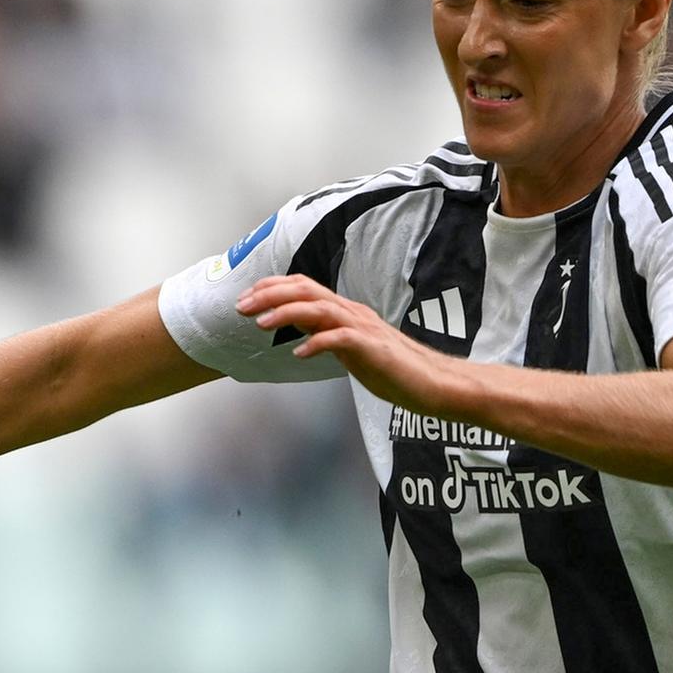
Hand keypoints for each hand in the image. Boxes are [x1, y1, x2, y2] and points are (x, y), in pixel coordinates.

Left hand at [234, 273, 459, 411]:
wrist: (432, 384)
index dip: (272, 289)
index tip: (244, 299)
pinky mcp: (374, 349)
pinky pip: (342, 340)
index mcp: (346, 312)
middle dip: (270, 295)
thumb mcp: (350, 348)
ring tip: (260, 324)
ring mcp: (364, 329)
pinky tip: (299, 352)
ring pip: (321, 309)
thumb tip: (297, 327)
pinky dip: (318, 342)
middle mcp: (353, 314)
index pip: (304, 288)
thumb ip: (325, 334)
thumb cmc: (391, 369)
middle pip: (307, 291)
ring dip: (287, 313)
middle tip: (240, 306)